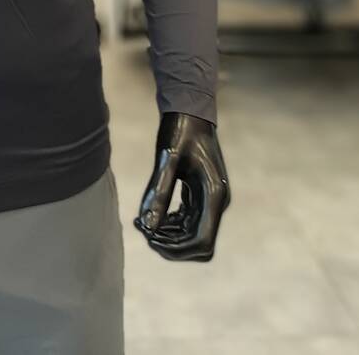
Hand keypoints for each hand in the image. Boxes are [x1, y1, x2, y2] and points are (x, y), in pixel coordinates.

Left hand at [135, 111, 229, 260]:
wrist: (189, 109)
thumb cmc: (179, 129)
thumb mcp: (167, 159)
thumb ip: (159, 193)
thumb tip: (149, 225)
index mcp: (214, 195)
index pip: (202, 241)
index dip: (177, 248)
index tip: (151, 238)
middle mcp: (216, 201)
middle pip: (199, 243)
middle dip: (172, 244)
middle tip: (144, 231)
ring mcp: (210, 199)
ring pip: (192, 234)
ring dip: (169, 235)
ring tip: (142, 222)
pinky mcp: (201, 194)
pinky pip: (188, 220)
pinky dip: (171, 223)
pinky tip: (151, 214)